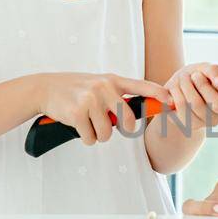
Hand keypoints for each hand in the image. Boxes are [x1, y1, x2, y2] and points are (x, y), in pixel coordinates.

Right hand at [38, 72, 169, 144]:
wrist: (45, 88)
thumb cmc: (76, 90)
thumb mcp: (99, 84)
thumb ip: (117, 96)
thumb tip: (136, 117)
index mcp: (112, 80)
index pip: (141, 86)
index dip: (159, 94)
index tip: (172, 102)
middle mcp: (104, 87)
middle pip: (127, 120)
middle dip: (122, 129)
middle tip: (108, 125)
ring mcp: (90, 99)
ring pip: (107, 133)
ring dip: (98, 134)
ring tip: (87, 122)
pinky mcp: (77, 113)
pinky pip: (91, 138)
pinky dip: (86, 137)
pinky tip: (77, 125)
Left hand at [158, 62, 217, 134]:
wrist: (177, 86)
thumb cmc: (197, 76)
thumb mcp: (206, 68)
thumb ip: (215, 72)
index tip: (217, 81)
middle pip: (217, 104)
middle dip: (202, 84)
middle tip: (194, 75)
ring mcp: (207, 122)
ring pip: (196, 105)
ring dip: (185, 86)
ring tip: (183, 79)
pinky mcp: (190, 125)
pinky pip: (181, 109)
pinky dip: (176, 94)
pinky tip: (176, 90)